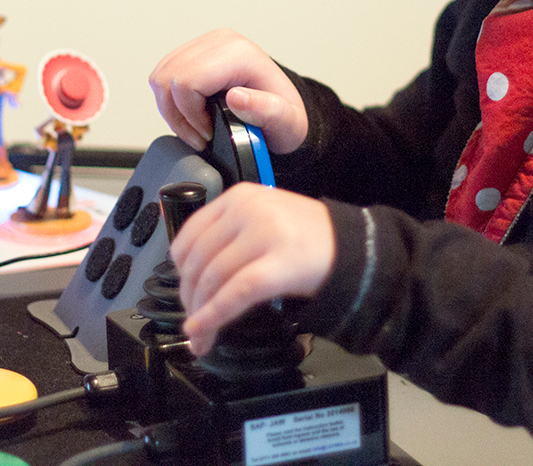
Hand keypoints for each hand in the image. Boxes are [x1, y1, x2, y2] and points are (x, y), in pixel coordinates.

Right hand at [148, 29, 308, 152]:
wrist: (283, 107)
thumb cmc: (283, 115)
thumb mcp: (286, 122)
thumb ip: (267, 111)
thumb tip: (237, 98)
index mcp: (239, 54)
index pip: (186, 82)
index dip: (190, 115)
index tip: (207, 133)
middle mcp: (220, 42)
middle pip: (167, 78)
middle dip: (178, 116)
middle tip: (199, 134)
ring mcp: (205, 44)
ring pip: (160, 76)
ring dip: (170, 109)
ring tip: (194, 127)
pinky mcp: (194, 51)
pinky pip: (164, 74)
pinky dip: (170, 100)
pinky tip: (190, 114)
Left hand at [169, 183, 334, 355]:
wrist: (354, 246)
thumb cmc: (307, 238)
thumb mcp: (263, 217)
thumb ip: (228, 232)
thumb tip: (189, 271)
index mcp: (239, 196)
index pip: (190, 234)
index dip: (178, 270)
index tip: (183, 290)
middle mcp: (248, 209)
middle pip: (198, 260)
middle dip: (188, 298)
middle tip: (191, 320)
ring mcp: (264, 235)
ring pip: (212, 279)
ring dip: (198, 314)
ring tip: (199, 335)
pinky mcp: (278, 264)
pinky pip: (234, 294)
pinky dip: (213, 317)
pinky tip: (205, 334)